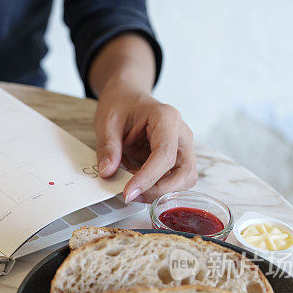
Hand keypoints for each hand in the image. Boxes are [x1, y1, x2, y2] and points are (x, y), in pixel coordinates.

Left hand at [94, 81, 196, 203]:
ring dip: (161, 191)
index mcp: (167, 118)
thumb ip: (108, 147)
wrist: (128, 97)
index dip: (148, 178)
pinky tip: (138, 184)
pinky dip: (157, 188)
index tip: (128, 192)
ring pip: (185, 179)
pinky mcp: (177, 159)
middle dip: (160, 190)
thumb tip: (107, 172)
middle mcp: (181, 134)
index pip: (165, 154)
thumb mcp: (107, 122)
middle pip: (185, 172)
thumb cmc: (121, 105)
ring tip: (133, 189)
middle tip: (132, 195)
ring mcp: (182, 147)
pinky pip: (175, 180)